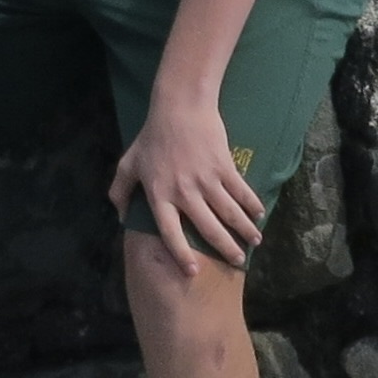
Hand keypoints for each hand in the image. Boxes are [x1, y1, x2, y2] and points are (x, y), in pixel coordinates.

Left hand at [109, 91, 266, 275]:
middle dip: (226, 248)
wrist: (179, 105)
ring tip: (254, 241)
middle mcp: (184, 192)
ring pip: (229, 213)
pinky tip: (259, 214)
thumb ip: (119, 190)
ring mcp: (206, 180)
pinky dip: (252, 204)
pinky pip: (241, 191)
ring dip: (244, 230)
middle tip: (238, 262)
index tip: (192, 271)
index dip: (181, 254)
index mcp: (160, 194)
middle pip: (208, 228)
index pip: (170, 232)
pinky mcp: (224, 166)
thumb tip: (119, 216)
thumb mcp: (129, 163)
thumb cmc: (152, 135)